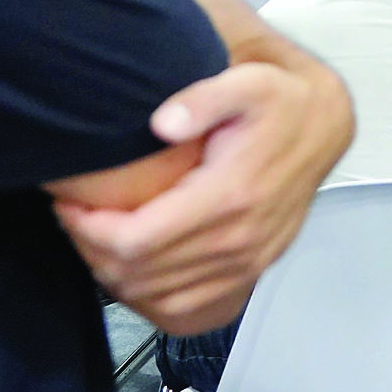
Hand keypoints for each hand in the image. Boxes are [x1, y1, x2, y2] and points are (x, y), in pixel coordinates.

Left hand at [54, 61, 352, 335]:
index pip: (137, 241)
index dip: (89, 230)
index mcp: (230, 195)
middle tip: (75, 217)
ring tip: (99, 237)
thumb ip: (203, 97)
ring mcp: (247, 263)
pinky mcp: (251, 272)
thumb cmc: (280, 103)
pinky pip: (187, 310)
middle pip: (138, 274)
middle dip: (92, 249)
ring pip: (158, 297)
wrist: (323, 127)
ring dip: (115, 273)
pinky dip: (149, 297)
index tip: (69, 203)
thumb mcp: (247, 81)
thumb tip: (161, 123)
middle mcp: (240, 239)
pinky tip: (135, 266)